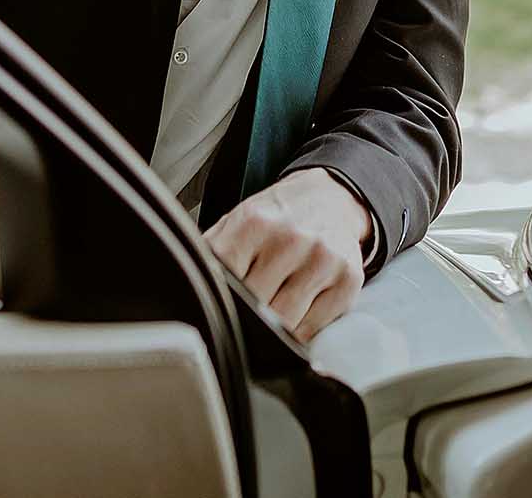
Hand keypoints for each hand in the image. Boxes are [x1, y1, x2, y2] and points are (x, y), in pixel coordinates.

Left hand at [205, 167, 371, 341]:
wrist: (330, 198)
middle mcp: (293, 238)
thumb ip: (211, 253)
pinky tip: (296, 315)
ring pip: (286, 322)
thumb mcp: (238, 222)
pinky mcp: (349, 278)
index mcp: (256, 222)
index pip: (226, 282)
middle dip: (246, 319)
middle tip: (243, 318)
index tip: (218, 309)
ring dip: (273, 331)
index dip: (219, 303)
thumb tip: (182, 291)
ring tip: (269, 318)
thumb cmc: (277, 218)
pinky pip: (315, 328)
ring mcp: (324, 259)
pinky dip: (300, 333)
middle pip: (256, 307)